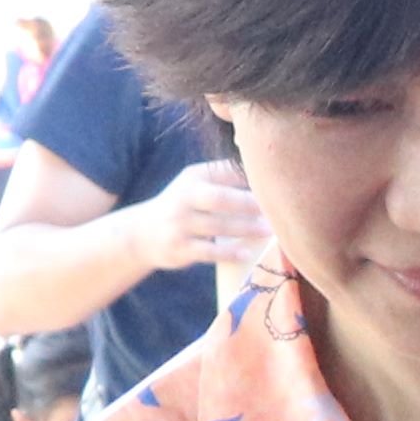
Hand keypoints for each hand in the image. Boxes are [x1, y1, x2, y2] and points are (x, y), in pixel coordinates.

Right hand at [144, 163, 271, 272]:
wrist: (143, 234)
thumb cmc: (182, 206)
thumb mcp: (195, 184)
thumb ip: (224, 176)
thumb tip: (266, 168)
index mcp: (193, 177)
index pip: (224, 172)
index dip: (250, 177)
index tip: (275, 183)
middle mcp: (184, 197)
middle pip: (221, 198)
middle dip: (249, 203)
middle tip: (275, 209)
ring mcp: (180, 223)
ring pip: (218, 226)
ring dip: (246, 229)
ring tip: (269, 231)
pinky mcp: (180, 247)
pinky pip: (208, 251)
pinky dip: (229, 252)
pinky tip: (246, 252)